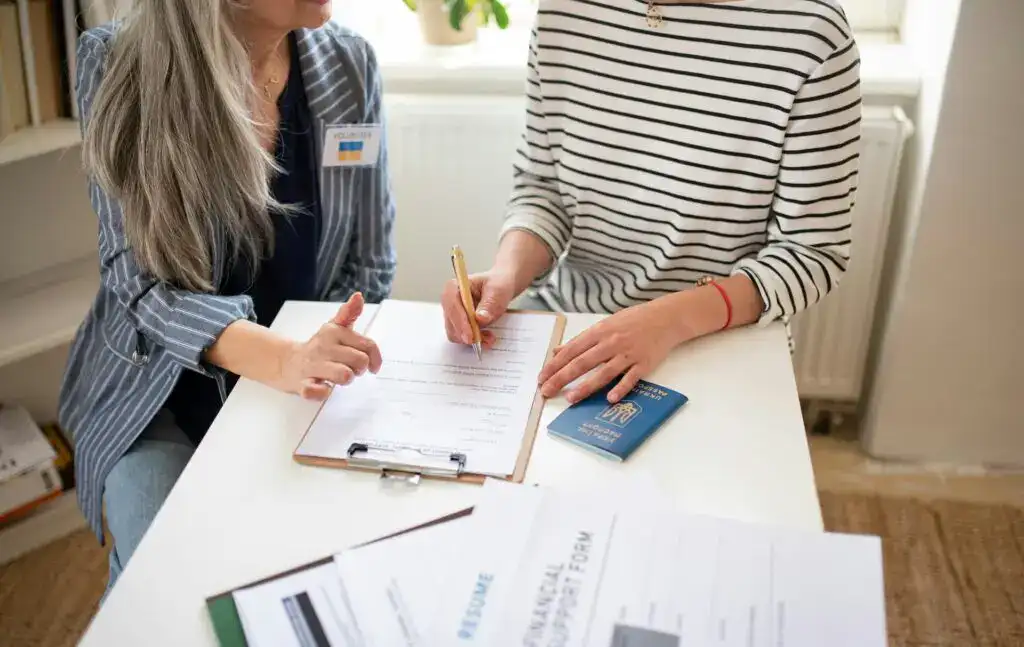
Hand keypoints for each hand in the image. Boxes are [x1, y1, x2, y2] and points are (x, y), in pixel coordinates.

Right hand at [279, 293, 382, 399]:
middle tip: (351, 369)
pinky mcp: (303, 384)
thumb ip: (349, 314)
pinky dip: (323, 392)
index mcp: (334, 332)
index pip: (368, 345)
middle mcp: (324, 346)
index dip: (375, 358)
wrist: (287, 362)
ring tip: (338, 377)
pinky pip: (317, 392)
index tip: (373, 365)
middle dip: (359, 369)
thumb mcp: (335, 328)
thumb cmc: (320, 347)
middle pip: (360, 361)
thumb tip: (359, 296)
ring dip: (345, 379)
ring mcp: (312, 365)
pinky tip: (322, 387)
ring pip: (345, 375)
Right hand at [441, 269, 518, 347]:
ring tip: (489, 337)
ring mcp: (452, 314)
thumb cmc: (497, 284)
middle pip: (451, 323)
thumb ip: (489, 304)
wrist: (501, 287)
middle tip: (485, 339)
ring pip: (456, 333)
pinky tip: (486, 336)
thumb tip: (480, 318)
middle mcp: (449, 301)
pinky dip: (474, 339)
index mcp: (454, 287)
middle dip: (468, 334)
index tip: (470, 335)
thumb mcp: (497, 291)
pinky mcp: (458, 324)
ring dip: (472, 338)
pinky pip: (462, 337)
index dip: (460, 322)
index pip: (452, 306)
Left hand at [538, 297, 693, 403]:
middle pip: (582, 362)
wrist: (665, 318)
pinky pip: (630, 378)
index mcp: (599, 332)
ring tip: (570, 398)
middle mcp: (611, 342)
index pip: (571, 350)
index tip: (541, 377)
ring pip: (603, 372)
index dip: (554, 365)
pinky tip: (610, 399)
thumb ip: (581, 340)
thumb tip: (558, 351)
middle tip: (547, 391)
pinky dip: (620, 388)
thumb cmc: (632, 321)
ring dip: (586, 386)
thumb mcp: (604, 325)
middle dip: (562, 378)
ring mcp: (628, 354)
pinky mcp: (644, 364)